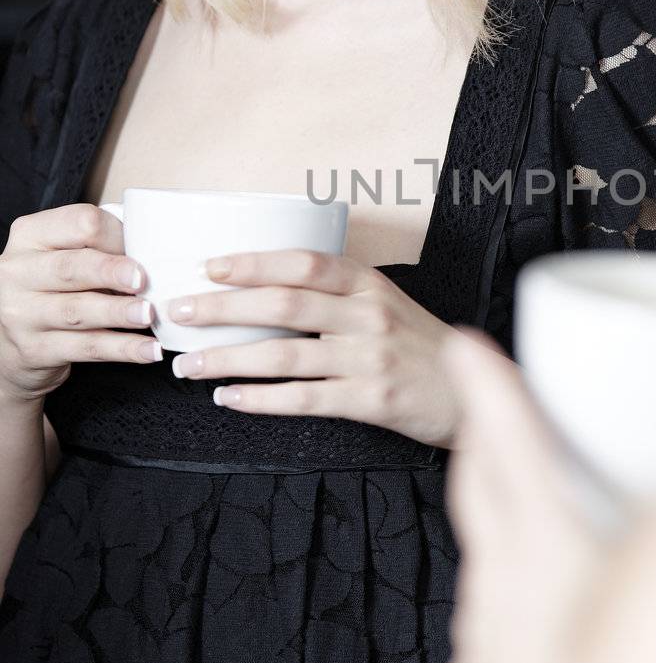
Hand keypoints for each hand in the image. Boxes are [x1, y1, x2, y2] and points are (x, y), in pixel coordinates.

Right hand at [0, 204, 156, 408]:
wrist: (10, 344)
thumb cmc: (51, 288)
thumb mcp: (62, 257)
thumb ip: (98, 249)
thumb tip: (154, 254)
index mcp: (30, 235)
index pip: (77, 223)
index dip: (114, 234)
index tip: (142, 249)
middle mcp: (18, 272)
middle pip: (70, 267)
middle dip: (110, 272)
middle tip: (143, 280)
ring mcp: (21, 314)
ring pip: (77, 311)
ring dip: (118, 313)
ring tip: (149, 314)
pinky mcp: (35, 350)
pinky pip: (86, 348)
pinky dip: (122, 349)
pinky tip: (149, 350)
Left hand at [164, 250, 460, 446]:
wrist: (471, 395)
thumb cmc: (417, 347)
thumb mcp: (385, 304)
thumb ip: (336, 293)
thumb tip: (261, 287)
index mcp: (370, 284)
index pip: (304, 262)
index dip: (253, 262)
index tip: (209, 266)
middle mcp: (370, 315)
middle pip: (284, 304)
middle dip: (223, 307)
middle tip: (178, 312)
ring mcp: (372, 358)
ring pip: (286, 354)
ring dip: (228, 359)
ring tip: (189, 365)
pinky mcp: (372, 401)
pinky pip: (304, 399)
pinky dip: (260, 399)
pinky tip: (229, 399)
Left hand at [441, 327, 606, 662]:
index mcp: (551, 555)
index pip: (512, 450)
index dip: (490, 392)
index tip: (466, 344)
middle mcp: (504, 582)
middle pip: (482, 485)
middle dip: (484, 432)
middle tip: (496, 394)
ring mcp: (484, 629)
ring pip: (483, 542)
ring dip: (496, 503)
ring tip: (527, 483)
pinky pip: (488, 599)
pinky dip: (505, 574)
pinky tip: (534, 590)